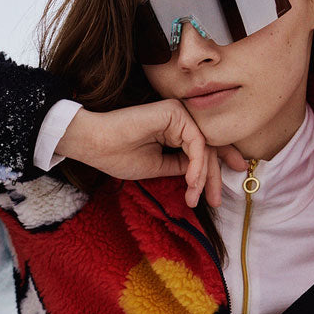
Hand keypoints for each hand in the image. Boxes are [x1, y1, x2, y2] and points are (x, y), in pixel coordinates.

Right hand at [56, 100, 247, 207]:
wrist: (94, 143)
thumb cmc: (118, 155)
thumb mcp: (158, 166)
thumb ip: (180, 166)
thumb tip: (201, 174)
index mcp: (174, 130)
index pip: (202, 151)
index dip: (215, 171)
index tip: (218, 195)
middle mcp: (179, 119)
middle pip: (209, 149)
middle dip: (214, 177)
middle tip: (217, 201)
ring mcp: (178, 114)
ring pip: (205, 147)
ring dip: (204, 176)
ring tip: (195, 197)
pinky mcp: (175, 112)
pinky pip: (196, 142)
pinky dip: (197, 164)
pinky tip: (191, 182)